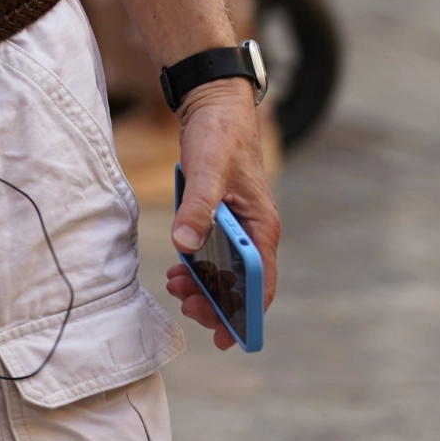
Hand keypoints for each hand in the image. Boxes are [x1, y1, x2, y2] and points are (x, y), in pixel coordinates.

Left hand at [163, 79, 279, 349]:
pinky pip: (213, 252)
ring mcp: (237, 223)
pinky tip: (178, 271)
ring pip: (225, 270)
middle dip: (218, 303)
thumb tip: (186, 247)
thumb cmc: (219, 134)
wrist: (212, 102)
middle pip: (242, 283)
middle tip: (189, 309)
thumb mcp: (208, 170)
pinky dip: (197, 266)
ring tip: (177, 289)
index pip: (261, 283)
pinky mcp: (220, 215)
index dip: (247, 314)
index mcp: (262, 226)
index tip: (229, 338)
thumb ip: (198, 208)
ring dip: (204, 286)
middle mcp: (254, 230)